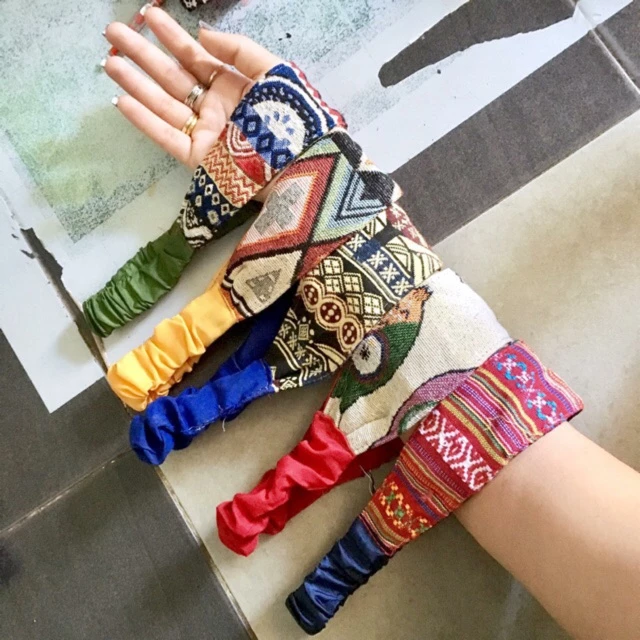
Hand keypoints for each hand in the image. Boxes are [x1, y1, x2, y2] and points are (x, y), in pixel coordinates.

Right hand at [103, 8, 280, 168]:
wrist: (297, 163)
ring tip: (109, 61)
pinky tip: (122, 100)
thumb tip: (202, 34)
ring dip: (135, 83)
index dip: (172, 36)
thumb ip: (238, 49)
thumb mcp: (272, 72)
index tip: (148, 14)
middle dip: (143, 54)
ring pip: (163, 104)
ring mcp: (204, 133)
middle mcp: (214, 108)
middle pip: (172, 77)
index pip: (195, 57)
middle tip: (114, 32)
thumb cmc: (289, 116)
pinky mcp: (198, 158)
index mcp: (232, 87)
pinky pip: (166, 137)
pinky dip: (144, 120)